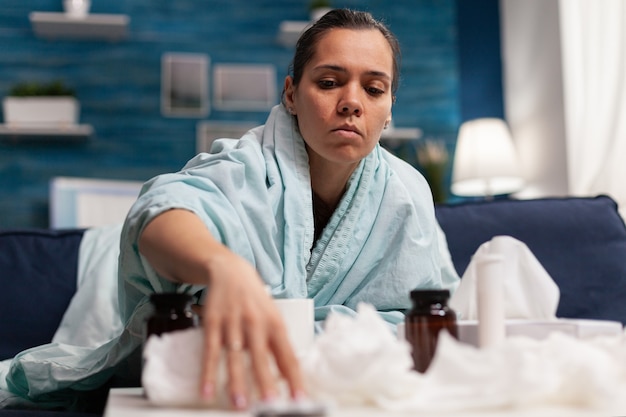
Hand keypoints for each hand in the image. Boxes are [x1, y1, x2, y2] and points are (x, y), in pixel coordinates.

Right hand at [139, 209, 305, 409]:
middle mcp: (256, 324)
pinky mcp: (213, 323)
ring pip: (235, 357)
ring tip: (240, 404)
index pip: (288, 356)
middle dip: (267, 383)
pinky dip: (207, 373)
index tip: (300, 400)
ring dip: (237, 382)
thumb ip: (278, 346)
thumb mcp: (272, 318)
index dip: (295, 379)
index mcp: (276, 325)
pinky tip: (207, 391)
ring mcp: (234, 323)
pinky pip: (210, 351)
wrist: (231, 271)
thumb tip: (289, 377)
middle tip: (272, 405)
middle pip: (262, 358)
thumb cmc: (255, 301)